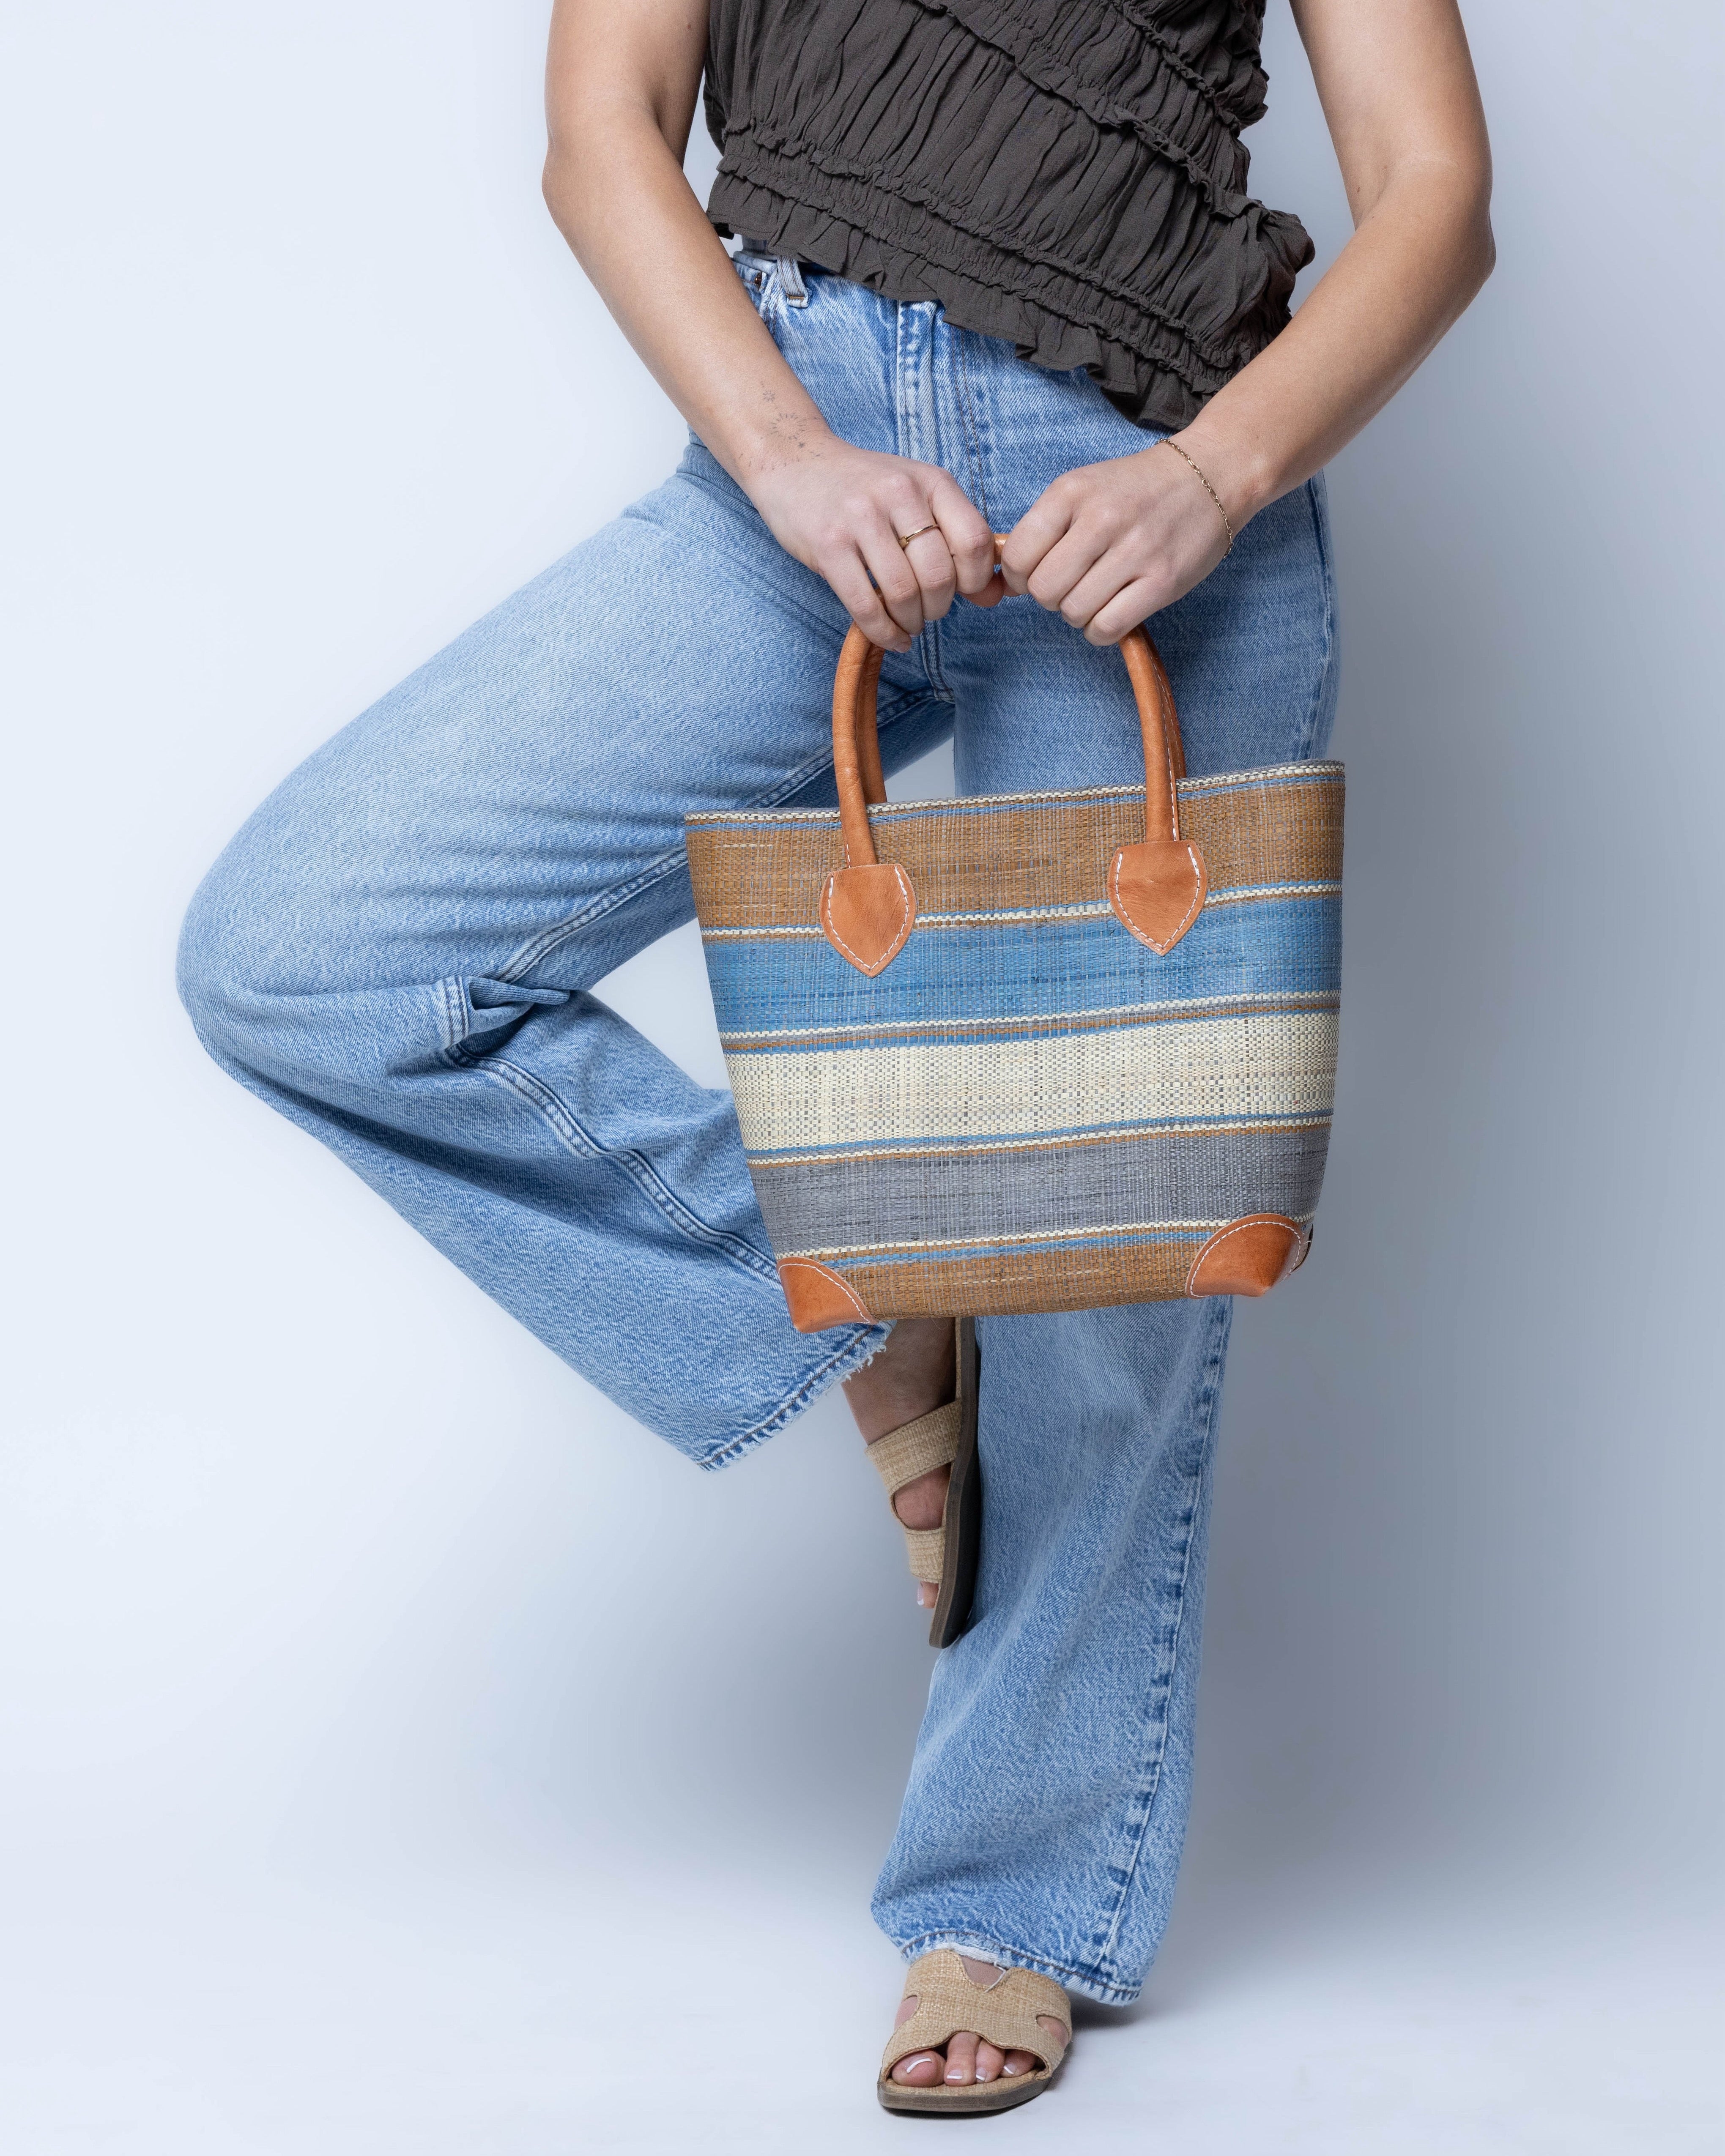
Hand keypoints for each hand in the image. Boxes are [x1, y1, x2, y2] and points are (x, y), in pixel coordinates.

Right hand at [746, 437, 995, 651]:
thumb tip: (997, 596)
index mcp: (931, 481)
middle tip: (929, 611)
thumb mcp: (917, 497)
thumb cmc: (864, 488)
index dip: (977, 580)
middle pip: (939, 575)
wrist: (796, 462)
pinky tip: (891, 636)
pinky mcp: (828, 544)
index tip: (965, 592)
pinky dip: (884, 632)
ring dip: (912, 621)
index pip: (975, 541)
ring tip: (908, 622)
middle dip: (939, 607)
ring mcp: (861, 518)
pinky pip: (865, 605)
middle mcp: (899, 494)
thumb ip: (956, 539)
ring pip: (904, 593)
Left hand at [1000, 438, 1234, 644]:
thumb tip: (1007, 579)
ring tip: (1096, 593)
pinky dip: (1100, 630)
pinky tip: (1110, 611)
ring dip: (1078, 613)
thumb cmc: (1136, 490)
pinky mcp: (1162, 581)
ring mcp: (1135, 551)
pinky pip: (1107, 627)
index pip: (1018, 556)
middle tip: (1071, 584)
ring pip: (1073, 612)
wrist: (1209, 476)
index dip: (1019, 577)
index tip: (1036, 574)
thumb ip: (1045, 527)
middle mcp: (1101, 519)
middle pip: (1043, 590)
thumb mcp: (1083, 488)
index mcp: (1072, 492)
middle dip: (1049, 597)